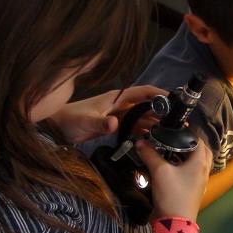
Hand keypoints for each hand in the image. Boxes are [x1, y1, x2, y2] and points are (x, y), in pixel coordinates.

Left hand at [49, 85, 164, 143]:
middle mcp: (120, 105)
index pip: (143, 92)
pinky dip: (143, 132)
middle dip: (161, 112)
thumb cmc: (69, 120)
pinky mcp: (114, 126)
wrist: (54, 128)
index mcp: (116, 98)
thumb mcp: (84, 121)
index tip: (175, 100)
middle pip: (146, 106)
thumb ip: (100, 123)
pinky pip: (133, 127)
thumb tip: (114, 123)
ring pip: (141, 118)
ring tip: (169, 133)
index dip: (159, 94)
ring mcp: (117, 116)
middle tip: (178, 122)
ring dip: (154, 124)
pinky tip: (152, 140)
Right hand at [134, 139, 211, 220]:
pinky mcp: (192, 190)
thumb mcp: (159, 171)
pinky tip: (170, 166)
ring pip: (195, 163)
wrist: (175, 223)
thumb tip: (140, 142)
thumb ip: (150, 154)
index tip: (174, 127)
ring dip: (185, 155)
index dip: (188, 132)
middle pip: (200, 151)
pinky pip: (190, 173)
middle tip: (174, 139)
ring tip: (170, 150)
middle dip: (188, 144)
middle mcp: (204, 170)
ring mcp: (199, 181)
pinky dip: (182, 167)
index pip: (199, 140)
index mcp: (201, 162)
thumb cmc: (172, 193)